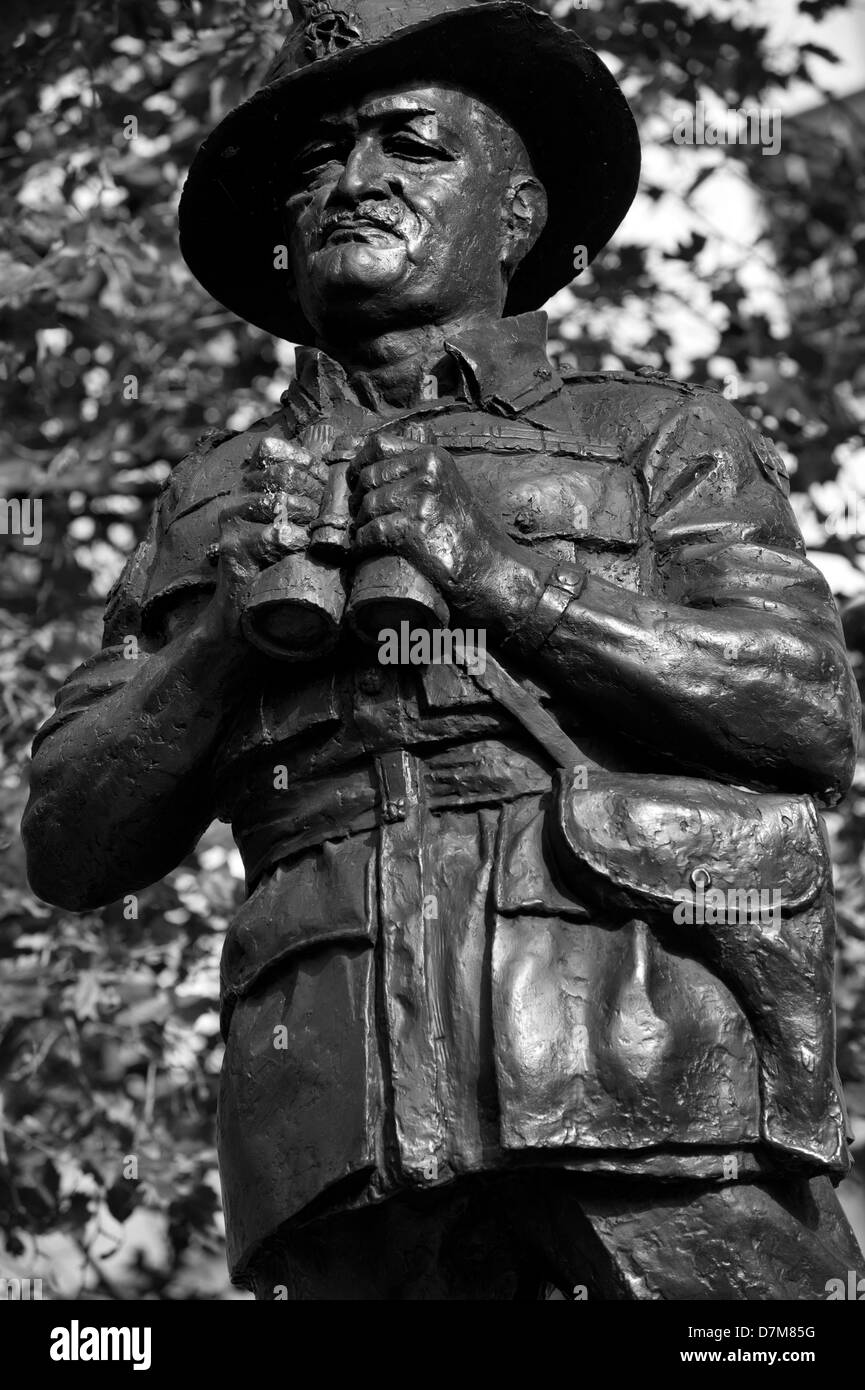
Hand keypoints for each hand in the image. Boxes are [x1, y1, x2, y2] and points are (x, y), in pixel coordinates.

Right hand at [202, 434, 325, 646]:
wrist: (238, 619)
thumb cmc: (273, 574)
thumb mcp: (292, 534)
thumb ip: (306, 506)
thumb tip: (343, 483)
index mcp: (249, 489)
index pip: (277, 454)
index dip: (310, 465)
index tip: (328, 485)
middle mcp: (236, 500)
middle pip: (283, 474)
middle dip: (316, 493)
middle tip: (328, 517)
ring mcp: (231, 524)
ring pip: (278, 502)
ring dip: (307, 517)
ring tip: (316, 536)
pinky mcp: (232, 549)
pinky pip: (272, 535)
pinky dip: (295, 541)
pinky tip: (303, 549)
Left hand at [351, 433, 514, 607]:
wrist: (491, 567)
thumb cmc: (466, 531)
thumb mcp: (448, 485)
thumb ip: (419, 471)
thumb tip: (370, 466)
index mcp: (433, 457)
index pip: (378, 445)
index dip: (358, 462)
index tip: (353, 480)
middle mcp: (428, 473)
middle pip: (368, 478)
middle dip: (357, 500)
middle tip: (360, 517)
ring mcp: (421, 501)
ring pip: (366, 506)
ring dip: (360, 524)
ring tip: (365, 535)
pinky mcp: (413, 530)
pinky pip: (370, 533)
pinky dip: (362, 544)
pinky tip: (365, 549)